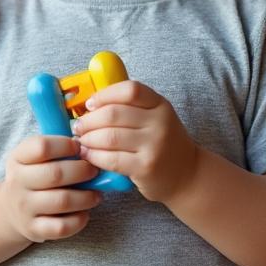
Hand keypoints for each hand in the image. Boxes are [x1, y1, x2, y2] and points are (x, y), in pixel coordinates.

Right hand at [0, 135, 102, 242]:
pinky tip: (84, 213)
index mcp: (18, 158)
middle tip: (94, 171)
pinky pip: (62, 227)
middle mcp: (17, 182)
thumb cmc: (35, 175)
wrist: (13, 209)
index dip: (66, 145)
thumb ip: (59, 148)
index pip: (42, 147)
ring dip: (86, 197)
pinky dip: (79, 220)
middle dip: (83, 171)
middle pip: (56, 174)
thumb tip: (90, 147)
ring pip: (62, 201)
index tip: (79, 148)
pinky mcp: (33, 229)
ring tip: (96, 194)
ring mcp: (24, 207)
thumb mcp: (36, 156)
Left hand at [72, 80, 200, 202]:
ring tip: (81, 140)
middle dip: (89, 120)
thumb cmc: (163, 143)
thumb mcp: (156, 118)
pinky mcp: (145, 167)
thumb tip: (89, 104)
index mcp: (160, 104)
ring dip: (88, 138)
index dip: (104, 95)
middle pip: (114, 114)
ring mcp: (154, 145)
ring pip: (109, 136)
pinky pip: (112, 159)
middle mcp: (160, 122)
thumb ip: (131, 108)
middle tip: (78, 125)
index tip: (90, 104)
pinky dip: (94, 156)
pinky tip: (88, 155)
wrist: (187, 175)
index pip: (129, 90)